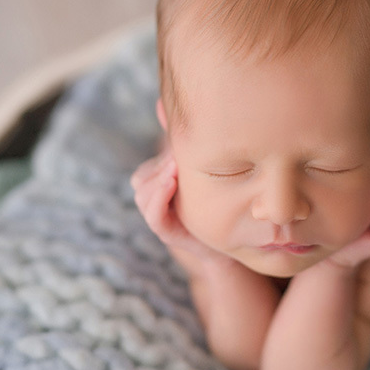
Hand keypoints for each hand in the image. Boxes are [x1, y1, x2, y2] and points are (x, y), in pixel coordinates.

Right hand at [131, 150, 227, 267]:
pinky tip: (170, 184)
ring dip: (157, 180)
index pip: (145, 171)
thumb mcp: (203, 179)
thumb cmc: (216, 206)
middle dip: (157, 168)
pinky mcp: (167, 234)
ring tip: (174, 168)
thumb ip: (191, 160)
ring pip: (143, 196)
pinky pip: (154, 217)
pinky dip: (158, 198)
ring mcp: (159, 219)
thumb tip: (183, 129)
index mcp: (159, 189)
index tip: (175, 149)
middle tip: (176, 158)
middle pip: (140, 181)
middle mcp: (154, 204)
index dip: (158, 160)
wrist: (229, 241)